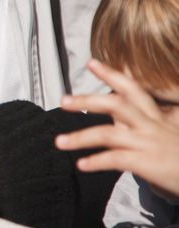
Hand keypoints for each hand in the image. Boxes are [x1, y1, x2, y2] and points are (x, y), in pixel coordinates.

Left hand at [58, 59, 178, 199]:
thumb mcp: (167, 135)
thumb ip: (142, 126)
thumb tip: (117, 120)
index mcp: (156, 118)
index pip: (133, 90)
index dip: (112, 74)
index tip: (91, 62)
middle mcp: (152, 126)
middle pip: (117, 105)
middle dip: (88, 100)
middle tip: (63, 100)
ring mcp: (149, 144)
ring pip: (108, 134)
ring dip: (80, 137)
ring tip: (59, 142)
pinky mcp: (148, 163)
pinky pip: (116, 159)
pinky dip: (97, 161)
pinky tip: (82, 165)